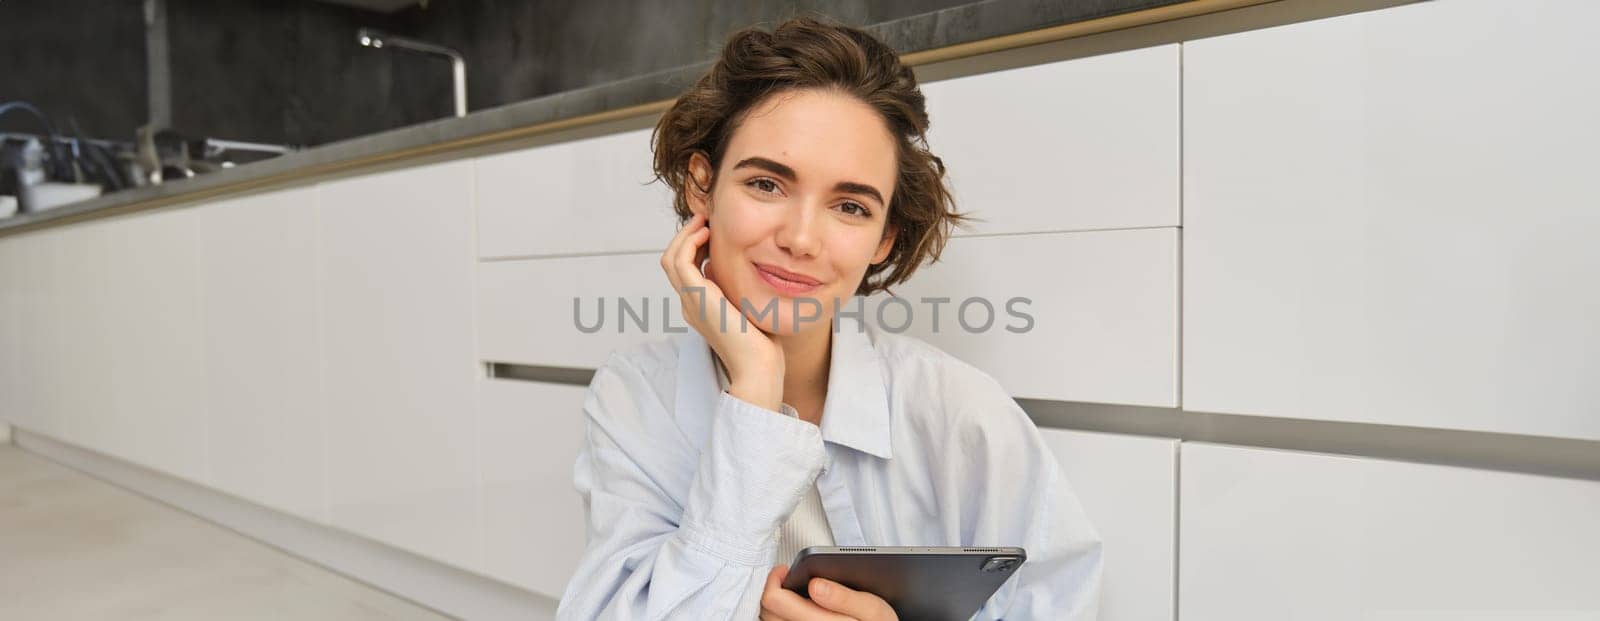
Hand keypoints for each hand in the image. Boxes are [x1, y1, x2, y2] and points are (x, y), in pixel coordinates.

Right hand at [661, 212, 784, 409]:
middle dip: (687, 235)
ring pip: (671, 258)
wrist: (758, 366)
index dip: (695, 246)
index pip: (686, 269)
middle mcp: (690, 303)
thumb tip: (740, 267)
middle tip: (706, 218)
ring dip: (685, 234)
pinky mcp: (696, 297)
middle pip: (673, 260)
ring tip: (705, 221)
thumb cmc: (762, 344)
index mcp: (700, 307)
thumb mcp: (749, 307)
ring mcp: (690, 301)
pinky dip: (688, 242)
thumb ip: (740, 288)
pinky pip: (679, 261)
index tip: (713, 230)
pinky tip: (706, 234)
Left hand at [760, 565, 897, 620]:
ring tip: (790, 592)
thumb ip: (844, 597)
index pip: (775, 601)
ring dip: (776, 604)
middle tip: (787, 577)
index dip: (775, 579)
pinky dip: (782, 616)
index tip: (785, 569)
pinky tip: (795, 608)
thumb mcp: (872, 609)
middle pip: (767, 612)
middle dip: (773, 589)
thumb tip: (815, 584)